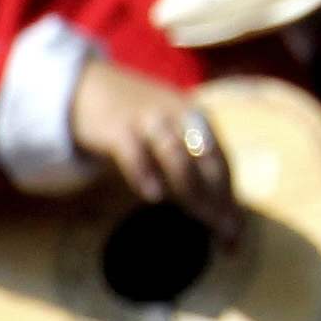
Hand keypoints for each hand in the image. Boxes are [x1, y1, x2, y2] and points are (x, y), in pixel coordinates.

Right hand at [66, 62, 239, 234]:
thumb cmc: (132, 121)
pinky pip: (134, 150)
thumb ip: (186, 163)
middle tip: (225, 234)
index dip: (229, 199)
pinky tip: (154, 196)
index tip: (234, 234)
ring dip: (192, 189)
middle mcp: (179, 116)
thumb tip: (209, 211)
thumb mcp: (167, 134)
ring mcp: (148, 119)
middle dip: (219, 199)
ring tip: (202, 220)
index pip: (221, 163)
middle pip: (206, 160)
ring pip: (177, 154)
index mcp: (196, 121)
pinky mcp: (116, 126)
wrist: (86, 87)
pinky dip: (145, 172)